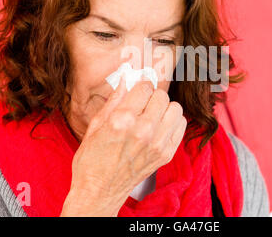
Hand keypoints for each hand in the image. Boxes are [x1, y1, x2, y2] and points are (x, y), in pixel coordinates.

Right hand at [60, 76, 186, 215]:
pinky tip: (159, 127)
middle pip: (161, 96)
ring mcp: (158, 144)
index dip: (139, 86)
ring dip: (164, 109)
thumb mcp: (95, 125)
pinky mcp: (166, 154)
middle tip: (142, 104)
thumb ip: (114, 100)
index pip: (145, 87)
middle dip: (151, 96)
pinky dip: (171, 123)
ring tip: (152, 115)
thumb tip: (126, 78)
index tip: (136, 90)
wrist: (99, 192)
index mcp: (122, 120)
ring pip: (175, 109)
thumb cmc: (92, 160)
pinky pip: (180, 126)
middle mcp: (144, 130)